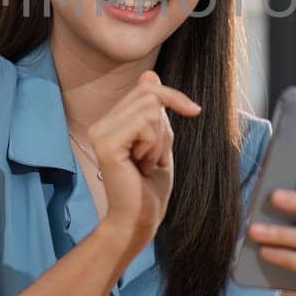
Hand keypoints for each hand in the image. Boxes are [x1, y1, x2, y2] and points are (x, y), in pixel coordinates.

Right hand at [90, 70, 200, 254]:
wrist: (139, 221)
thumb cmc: (150, 189)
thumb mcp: (160, 142)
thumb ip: (155, 111)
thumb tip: (149, 74)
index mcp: (111, 123)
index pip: (146, 90)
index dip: (173, 96)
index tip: (194, 110)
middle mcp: (101, 124)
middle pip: (149, 94)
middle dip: (165, 125)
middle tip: (154, 156)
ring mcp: (101, 132)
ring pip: (150, 109)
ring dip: (160, 139)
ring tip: (146, 163)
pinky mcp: (107, 143)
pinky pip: (145, 124)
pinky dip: (154, 145)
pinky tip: (141, 166)